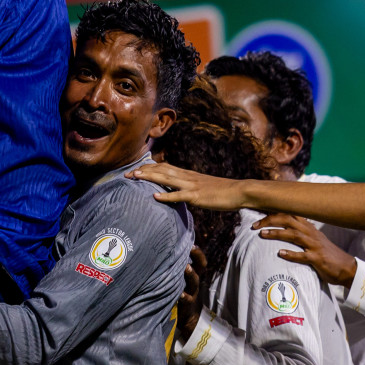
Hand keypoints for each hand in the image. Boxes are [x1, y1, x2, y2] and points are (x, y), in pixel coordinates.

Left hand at [127, 164, 247, 209]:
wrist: (239, 191)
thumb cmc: (220, 191)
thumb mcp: (200, 186)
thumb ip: (186, 187)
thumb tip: (174, 192)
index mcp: (187, 174)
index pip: (163, 167)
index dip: (147, 168)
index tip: (133, 171)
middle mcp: (187, 177)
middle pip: (161, 170)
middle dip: (143, 171)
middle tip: (126, 174)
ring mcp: (191, 186)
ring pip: (167, 179)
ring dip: (150, 178)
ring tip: (135, 178)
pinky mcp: (197, 196)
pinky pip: (179, 196)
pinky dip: (166, 196)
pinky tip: (155, 197)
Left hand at [176, 245, 206, 342]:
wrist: (188, 318)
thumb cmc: (181, 294)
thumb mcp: (180, 281)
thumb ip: (176, 269)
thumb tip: (164, 252)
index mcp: (193, 275)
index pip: (199, 261)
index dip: (198, 252)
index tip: (192, 242)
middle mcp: (194, 282)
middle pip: (200, 268)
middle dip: (197, 258)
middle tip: (192, 248)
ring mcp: (192, 293)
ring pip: (194, 282)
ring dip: (191, 275)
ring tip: (186, 267)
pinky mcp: (187, 304)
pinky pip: (187, 299)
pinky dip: (184, 296)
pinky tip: (180, 294)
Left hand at [254, 214, 357, 285]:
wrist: (346, 268)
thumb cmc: (326, 254)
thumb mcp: (313, 239)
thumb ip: (300, 232)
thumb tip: (284, 227)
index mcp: (309, 228)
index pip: (290, 214)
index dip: (273, 213)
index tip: (258, 216)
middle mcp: (311, 233)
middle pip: (289, 220)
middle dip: (270, 220)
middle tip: (255, 226)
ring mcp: (315, 246)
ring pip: (294, 235)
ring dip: (277, 233)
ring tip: (263, 234)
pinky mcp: (318, 259)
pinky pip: (303, 256)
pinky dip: (291, 254)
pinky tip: (280, 254)